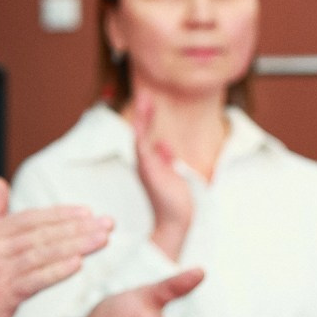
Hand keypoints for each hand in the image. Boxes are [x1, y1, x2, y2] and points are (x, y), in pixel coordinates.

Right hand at [0, 179, 112, 316]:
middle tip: (108, 223)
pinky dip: (57, 271)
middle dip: (78, 228)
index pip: (30, 219)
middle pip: (41, 234)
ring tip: (103, 240)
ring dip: (76, 246)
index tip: (88, 212)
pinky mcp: (1, 298)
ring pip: (43, 254)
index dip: (60, 214)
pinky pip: (35, 281)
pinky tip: (78, 263)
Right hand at [131, 98, 195, 259]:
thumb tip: (164, 144)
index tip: (148, 101)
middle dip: (143, 114)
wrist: (176, 221)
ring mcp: (145, 167)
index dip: (147, 118)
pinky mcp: (149, 172)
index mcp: (151, 162)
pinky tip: (141, 124)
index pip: (147, 135)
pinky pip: (142, 150)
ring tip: (144, 102)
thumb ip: (167, 159)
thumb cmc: (176, 202)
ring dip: (142, 120)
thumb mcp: (174, 174)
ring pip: (140, 138)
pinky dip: (141, 136)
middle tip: (143, 95)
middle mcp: (145, 163)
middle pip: (141, 133)